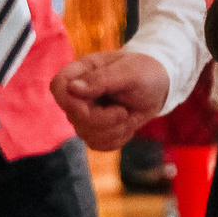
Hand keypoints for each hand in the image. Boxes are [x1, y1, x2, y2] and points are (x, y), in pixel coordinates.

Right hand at [52, 50, 169, 149]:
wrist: (160, 87)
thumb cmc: (145, 72)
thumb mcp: (129, 72)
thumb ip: (102, 79)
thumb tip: (73, 88)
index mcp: (82, 71)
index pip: (57, 87)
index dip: (68, 102)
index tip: (89, 108)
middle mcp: (79, 93)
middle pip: (74, 116)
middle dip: (102, 120)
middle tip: (123, 111)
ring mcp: (85, 113)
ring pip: (85, 134)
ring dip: (113, 130)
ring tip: (127, 115)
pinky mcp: (95, 130)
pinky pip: (97, 145)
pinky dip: (116, 139)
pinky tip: (126, 126)